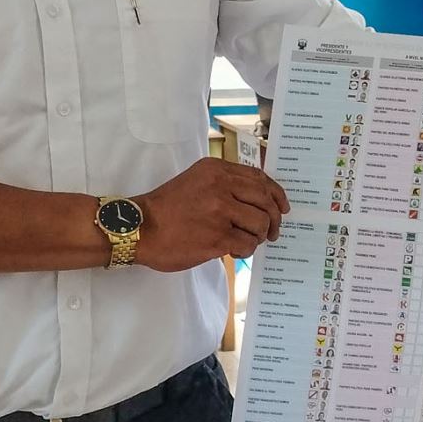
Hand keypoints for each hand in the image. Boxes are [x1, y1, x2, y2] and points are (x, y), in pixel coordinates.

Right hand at [138, 158, 289, 270]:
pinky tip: (235, 251)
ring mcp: (219, 212)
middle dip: (273, 219)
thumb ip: (224, 184)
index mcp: (216, 170)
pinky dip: (246, 250)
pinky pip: (247, 244)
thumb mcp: (196, 181)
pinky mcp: (217, 237)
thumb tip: (258, 199)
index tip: (283, 207)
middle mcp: (220, 186)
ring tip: (245, 241)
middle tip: (271, 232)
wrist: (139, 227)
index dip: (276, 194)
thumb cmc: (166, 208)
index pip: (259, 178)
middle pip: (265, 200)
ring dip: (257, 236)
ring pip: (259, 223)